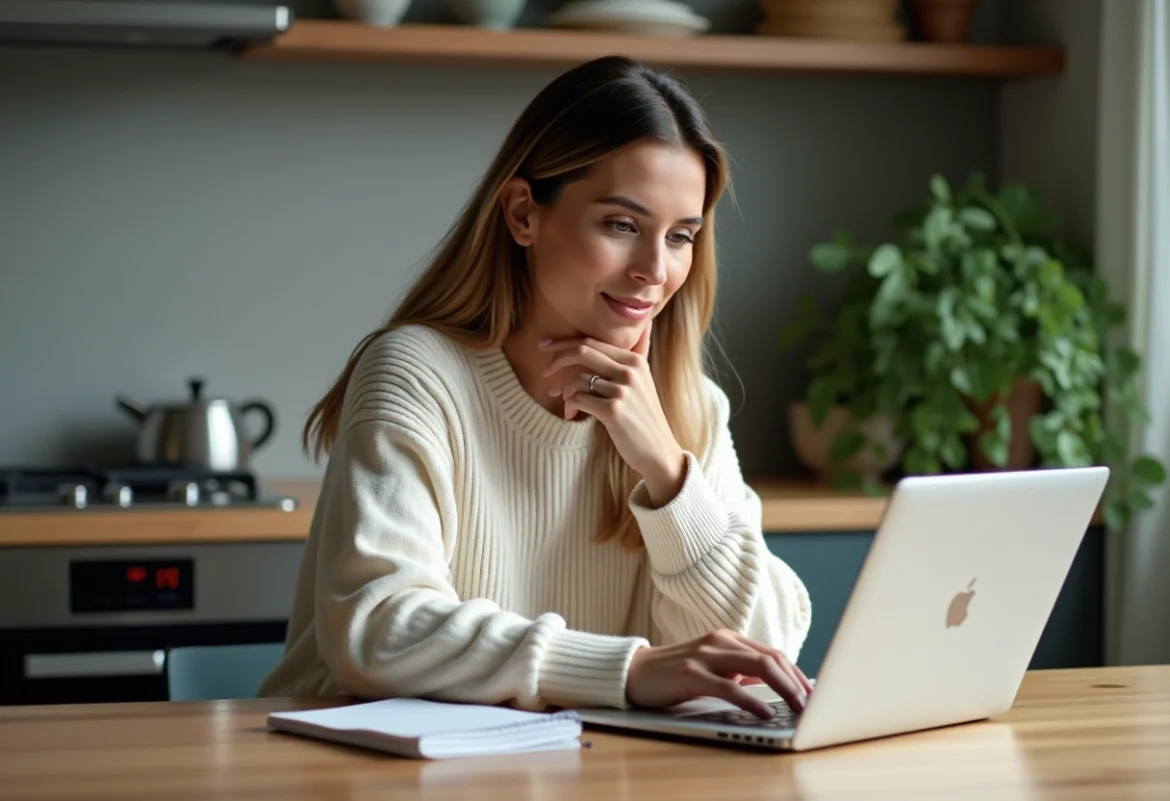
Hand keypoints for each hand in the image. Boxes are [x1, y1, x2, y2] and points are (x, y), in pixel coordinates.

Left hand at [540, 322, 685, 504]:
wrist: (658, 451)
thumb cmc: (643, 417)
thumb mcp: (643, 381)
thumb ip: (634, 356)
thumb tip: (643, 325)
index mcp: (635, 360)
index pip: (592, 341)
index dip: (564, 343)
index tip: (544, 346)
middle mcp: (630, 370)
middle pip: (582, 352)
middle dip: (557, 360)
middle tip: (545, 373)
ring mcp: (622, 390)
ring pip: (577, 379)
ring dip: (565, 392)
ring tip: (567, 404)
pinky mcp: (613, 410)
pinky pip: (578, 399)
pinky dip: (569, 406)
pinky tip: (572, 414)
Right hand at [625, 630, 812, 718]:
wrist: (634, 672)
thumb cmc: (675, 674)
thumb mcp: (713, 669)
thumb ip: (739, 673)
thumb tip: (775, 689)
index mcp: (728, 639)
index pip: (772, 654)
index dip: (796, 674)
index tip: (812, 694)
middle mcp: (720, 641)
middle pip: (771, 658)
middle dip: (797, 682)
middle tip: (812, 704)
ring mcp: (705, 655)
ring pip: (757, 667)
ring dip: (784, 689)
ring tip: (798, 708)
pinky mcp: (691, 673)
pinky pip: (729, 687)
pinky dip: (751, 700)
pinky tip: (764, 712)